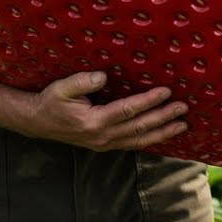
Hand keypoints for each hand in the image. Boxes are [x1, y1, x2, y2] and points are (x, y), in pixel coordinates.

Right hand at [0, 71, 188, 151]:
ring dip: (162, 132)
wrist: (38, 123)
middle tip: (183, 107)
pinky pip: (132, 144)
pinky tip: (163, 134)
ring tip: (182, 124)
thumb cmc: (51, 101)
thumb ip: (83, 81)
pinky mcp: (105, 145)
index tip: (166, 91)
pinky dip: (150, 140)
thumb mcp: (62, 87)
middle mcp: (102, 137)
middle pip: (140, 128)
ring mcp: (104, 144)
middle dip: (163, 117)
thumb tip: (104, 76)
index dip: (149, 101)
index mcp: (94, 122)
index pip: (128, 110)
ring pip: (139, 140)